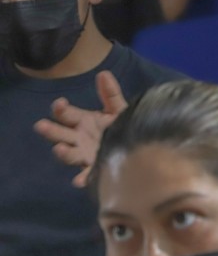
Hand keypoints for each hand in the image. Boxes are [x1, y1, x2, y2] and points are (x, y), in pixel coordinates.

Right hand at [33, 71, 127, 187]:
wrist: (139, 146)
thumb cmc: (122, 126)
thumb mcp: (118, 109)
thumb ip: (111, 94)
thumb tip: (103, 73)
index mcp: (82, 121)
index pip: (66, 114)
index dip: (60, 109)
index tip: (60, 104)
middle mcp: (79, 138)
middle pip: (61, 134)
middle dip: (51, 130)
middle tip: (41, 126)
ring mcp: (85, 154)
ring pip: (69, 154)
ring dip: (62, 152)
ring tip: (58, 149)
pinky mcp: (95, 169)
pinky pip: (87, 175)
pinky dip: (82, 178)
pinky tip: (78, 181)